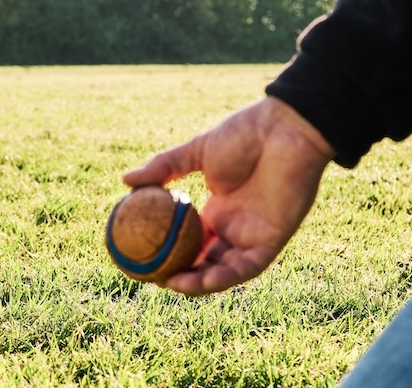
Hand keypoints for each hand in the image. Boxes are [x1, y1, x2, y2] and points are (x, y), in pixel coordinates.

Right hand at [123, 97, 333, 295]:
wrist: (285, 128)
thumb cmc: (246, 133)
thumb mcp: (196, 151)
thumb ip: (163, 168)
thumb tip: (126, 180)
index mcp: (219, 209)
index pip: (192, 241)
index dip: (170, 253)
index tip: (144, 258)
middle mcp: (236, 226)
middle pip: (206, 260)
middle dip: (182, 274)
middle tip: (153, 276)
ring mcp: (254, 234)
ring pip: (225, 270)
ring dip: (200, 282)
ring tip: (171, 283)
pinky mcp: (272, 239)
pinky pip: (247, 267)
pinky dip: (224, 277)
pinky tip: (200, 280)